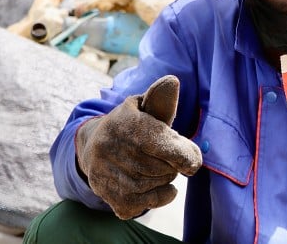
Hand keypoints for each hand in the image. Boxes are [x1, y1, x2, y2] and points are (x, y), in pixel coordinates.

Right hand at [76, 75, 202, 218]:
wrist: (93, 145)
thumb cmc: (131, 123)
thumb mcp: (145, 107)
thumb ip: (162, 100)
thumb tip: (173, 82)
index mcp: (124, 122)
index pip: (161, 143)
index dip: (184, 154)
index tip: (193, 160)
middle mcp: (109, 147)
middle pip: (162, 167)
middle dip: (173, 164)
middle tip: (169, 158)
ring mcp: (104, 172)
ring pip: (154, 185)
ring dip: (166, 179)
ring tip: (159, 168)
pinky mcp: (105, 193)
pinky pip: (143, 204)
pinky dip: (159, 197)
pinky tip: (158, 186)